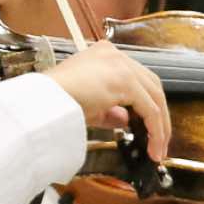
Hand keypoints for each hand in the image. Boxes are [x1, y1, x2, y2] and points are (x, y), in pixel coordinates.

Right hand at [48, 41, 170, 161]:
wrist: (43, 103)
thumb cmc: (56, 103)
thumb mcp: (89, 106)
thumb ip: (110, 111)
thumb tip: (125, 119)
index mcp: (104, 54)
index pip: (136, 79)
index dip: (146, 104)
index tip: (147, 127)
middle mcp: (115, 55)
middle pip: (150, 85)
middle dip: (158, 115)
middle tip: (159, 139)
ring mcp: (121, 65)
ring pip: (154, 97)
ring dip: (159, 125)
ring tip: (157, 148)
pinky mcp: (125, 81)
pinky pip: (150, 109)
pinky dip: (156, 130)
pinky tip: (153, 146)